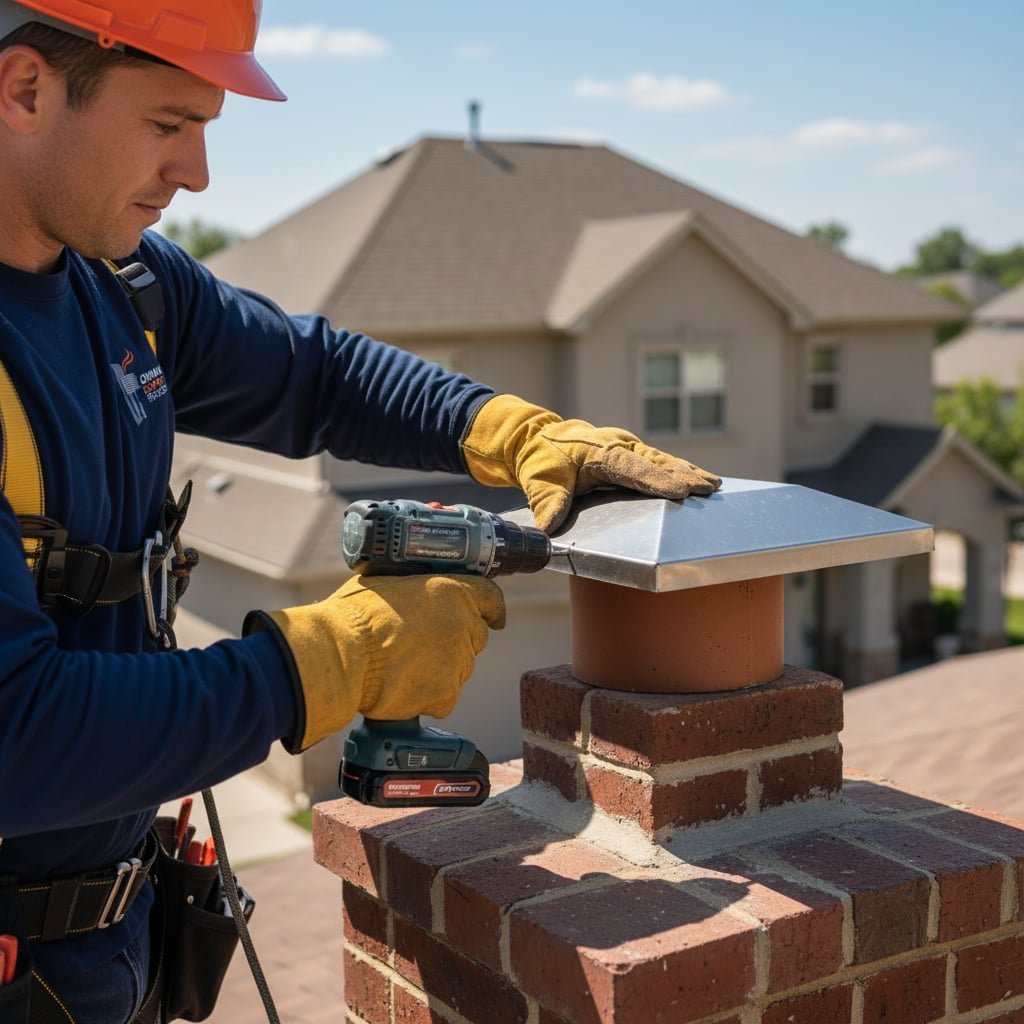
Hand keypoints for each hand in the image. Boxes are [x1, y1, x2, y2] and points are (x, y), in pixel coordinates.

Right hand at [244, 574, 505, 750]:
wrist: (341, 655)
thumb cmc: (353, 616)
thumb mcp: (387, 583)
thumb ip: (414, 590)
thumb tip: (412, 593)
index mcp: (451, 591)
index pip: (490, 597)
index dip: (492, 609)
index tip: (494, 617)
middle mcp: (462, 625)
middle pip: (475, 637)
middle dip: (455, 642)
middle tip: (423, 646)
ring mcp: (457, 662)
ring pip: (459, 669)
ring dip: (440, 670)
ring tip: (403, 668)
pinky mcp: (445, 694)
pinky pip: (444, 698)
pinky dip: (427, 697)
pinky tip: (402, 687)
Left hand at [462, 394, 721, 531]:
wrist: (537, 439)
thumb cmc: (541, 460)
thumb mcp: (539, 480)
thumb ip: (548, 502)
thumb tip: (548, 528)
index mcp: (600, 452)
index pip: (633, 468)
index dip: (657, 480)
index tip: (680, 491)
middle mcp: (619, 446)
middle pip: (656, 462)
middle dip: (684, 475)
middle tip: (708, 488)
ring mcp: (627, 448)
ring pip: (663, 460)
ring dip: (688, 471)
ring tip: (713, 485)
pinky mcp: (631, 454)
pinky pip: (659, 462)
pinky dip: (680, 470)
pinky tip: (700, 480)